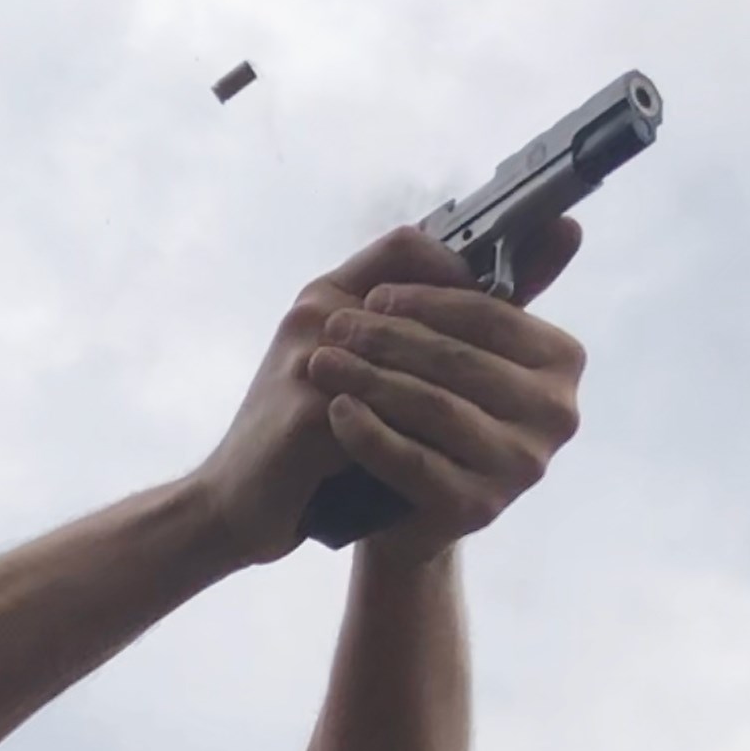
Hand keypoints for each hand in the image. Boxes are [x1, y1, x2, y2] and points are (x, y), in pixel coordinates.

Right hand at [192, 226, 485, 566]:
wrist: (231, 506)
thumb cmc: (299, 443)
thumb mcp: (352, 376)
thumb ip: (408, 340)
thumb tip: (500, 300)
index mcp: (325, 297)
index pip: (406, 244)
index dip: (461, 269)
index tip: (502, 303)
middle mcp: (314, 315)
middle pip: (423, 302)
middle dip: (475, 337)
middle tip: (518, 375)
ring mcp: (308, 361)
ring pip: (416, 360)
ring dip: (453, 393)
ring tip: (485, 424)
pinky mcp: (307, 417)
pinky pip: (391, 418)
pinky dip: (421, 438)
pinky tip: (448, 458)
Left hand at [305, 216, 585, 563]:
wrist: (393, 503)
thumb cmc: (423, 411)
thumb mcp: (457, 343)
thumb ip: (496, 283)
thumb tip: (564, 224)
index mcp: (561, 362)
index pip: (490, 314)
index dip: (425, 301)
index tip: (372, 295)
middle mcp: (556, 415)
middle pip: (459, 360)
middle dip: (388, 338)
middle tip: (333, 325)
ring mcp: (522, 466)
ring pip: (434, 407)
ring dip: (370, 378)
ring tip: (321, 363)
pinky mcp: (479, 508)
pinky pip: (414, 460)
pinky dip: (369, 432)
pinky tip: (337, 410)